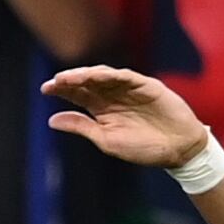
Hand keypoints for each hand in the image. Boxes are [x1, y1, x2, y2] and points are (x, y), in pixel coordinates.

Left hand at [42, 66, 207, 168]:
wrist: (178, 149)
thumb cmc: (144, 148)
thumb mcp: (106, 140)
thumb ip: (82, 127)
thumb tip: (51, 120)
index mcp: (101, 110)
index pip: (78, 94)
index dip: (62, 90)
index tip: (45, 90)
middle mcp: (112, 96)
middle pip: (87, 82)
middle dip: (70, 80)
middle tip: (53, 82)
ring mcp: (129, 88)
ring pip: (103, 76)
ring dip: (86, 75)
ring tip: (69, 78)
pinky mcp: (145, 85)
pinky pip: (125, 76)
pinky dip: (110, 75)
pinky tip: (96, 76)